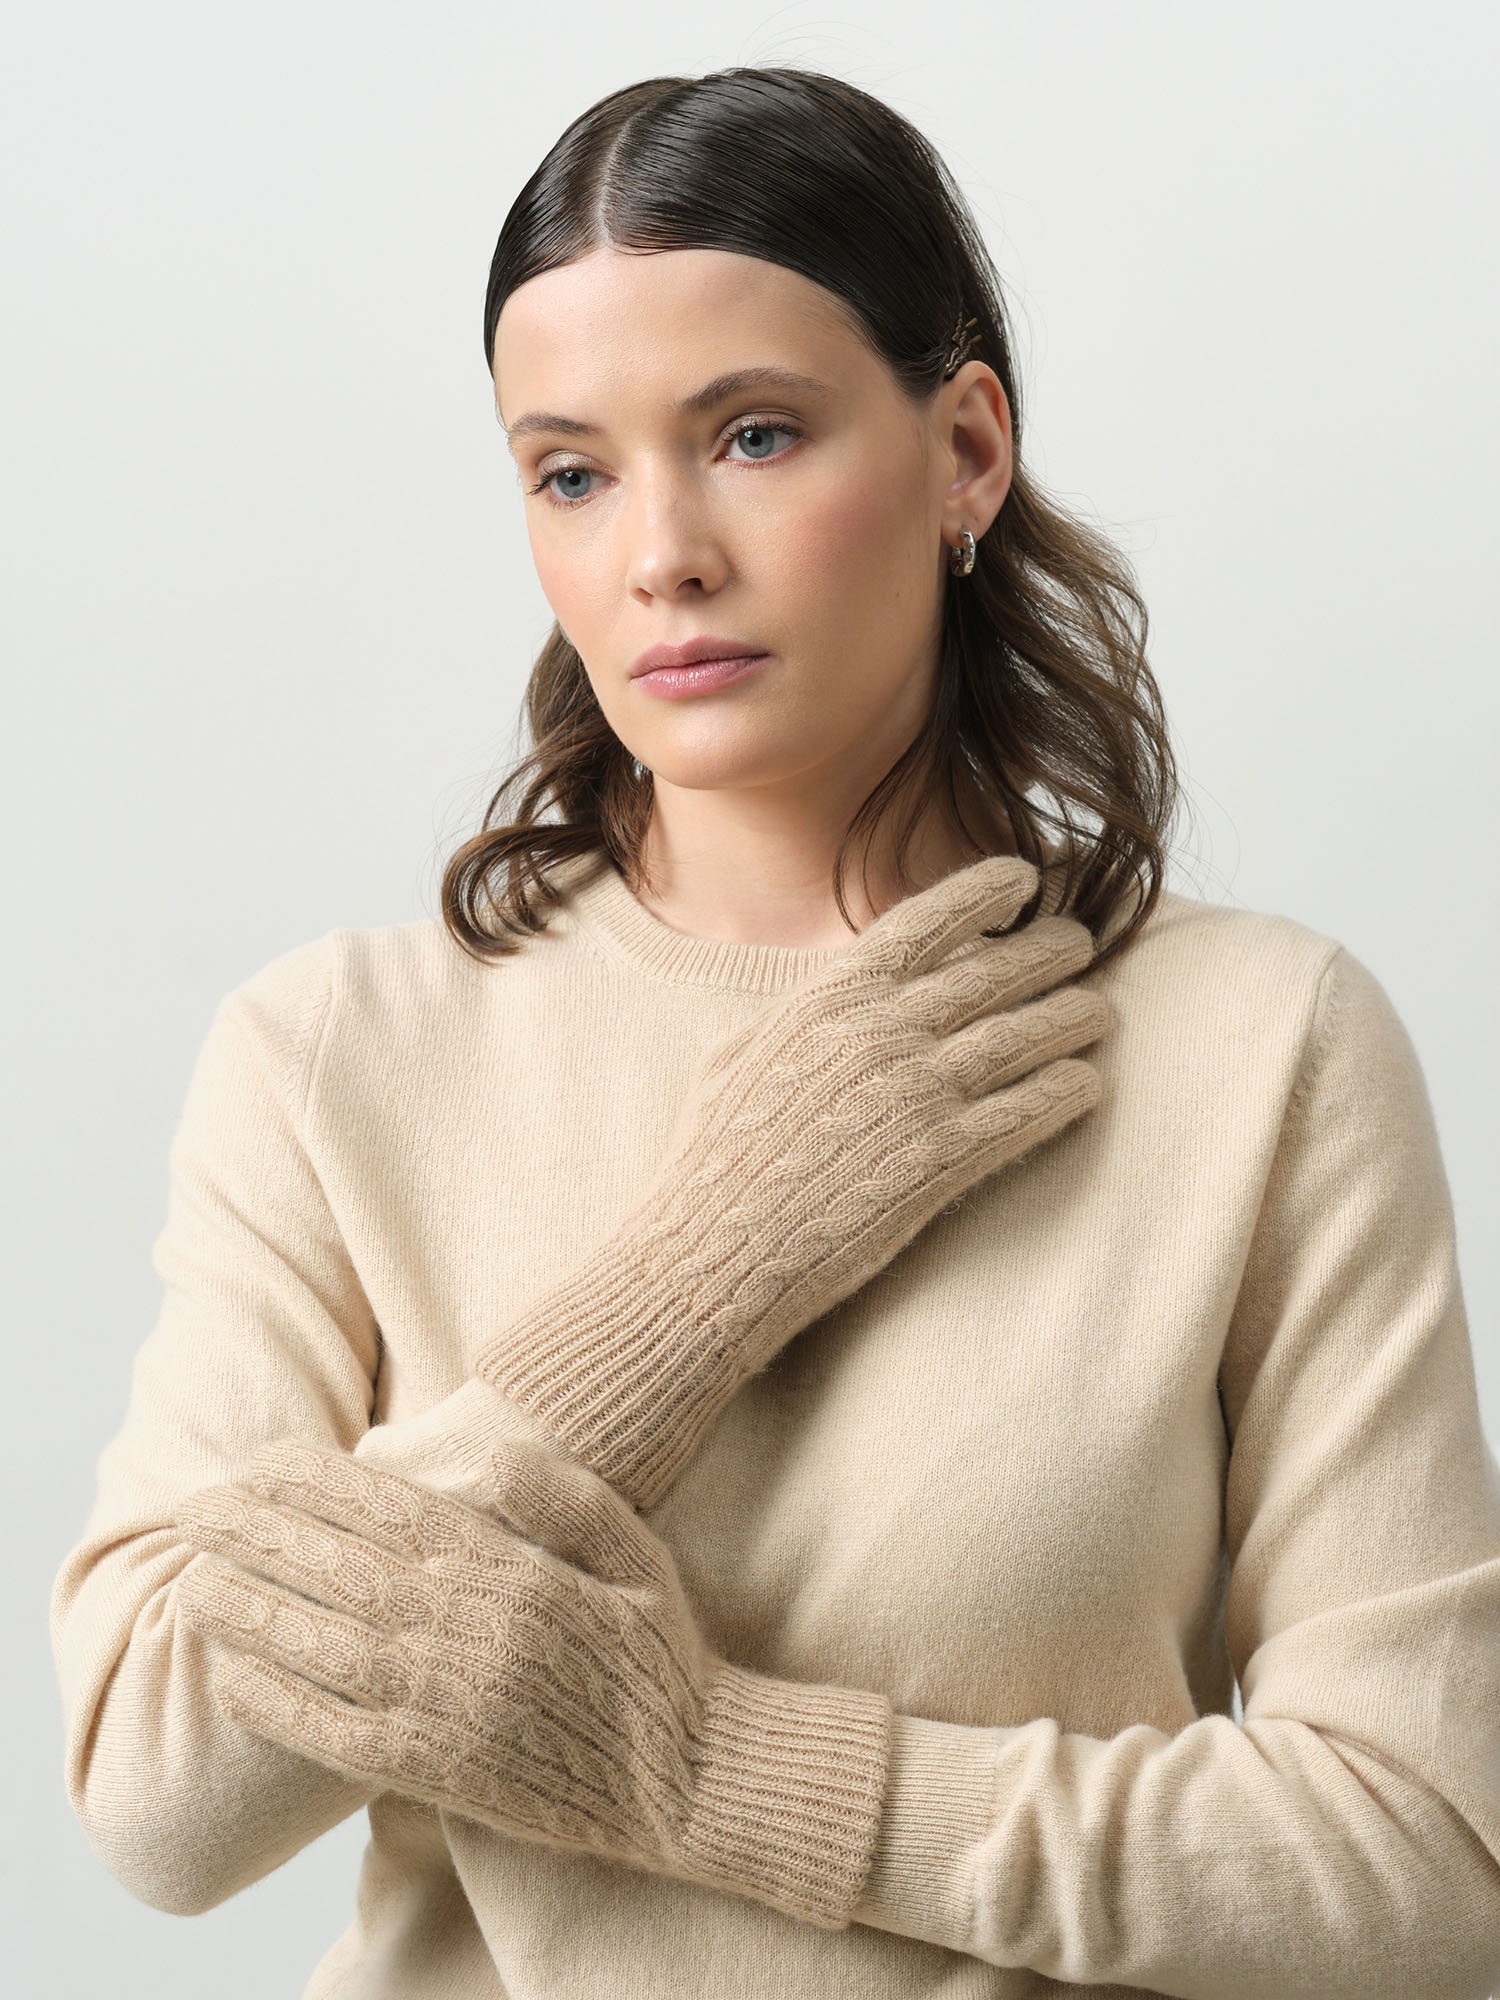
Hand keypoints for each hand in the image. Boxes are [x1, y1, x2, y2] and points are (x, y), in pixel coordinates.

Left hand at [176, 1436, 890, 1927]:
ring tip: (191, 1576)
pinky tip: (230, 1674)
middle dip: (257, 1533)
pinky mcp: (433, 1770)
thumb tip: (486, 1454)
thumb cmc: (656, 1648)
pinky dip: (276, 1704)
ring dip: (249, 1609)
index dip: (314, 1484)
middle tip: (194, 1505)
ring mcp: (444, 1706)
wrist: (688, 1774)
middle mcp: (465, 1633)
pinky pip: (333, 1734)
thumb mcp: (633, 1545)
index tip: (258, 1459)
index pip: (390, 1510)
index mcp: (508, 1569)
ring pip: (321, 1647)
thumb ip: (561, 1493)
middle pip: (337, 1569)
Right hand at [476, 852, 1108, 1504]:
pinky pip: (1027, 1111)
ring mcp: (914, 1095)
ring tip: (1100, 1012)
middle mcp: (879, 1033)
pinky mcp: (939, 1161)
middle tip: (1080, 944)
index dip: (985, 891)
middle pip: (994, 971)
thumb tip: (838, 987)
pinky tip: (1087, 1084)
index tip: (1024, 880)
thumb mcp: (740, 1054)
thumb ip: (800, 1013)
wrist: (710, 1250)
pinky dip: (1066, 1091)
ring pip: (1025, 1036)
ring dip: (1074, 1018)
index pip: (927, 920)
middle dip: (1049, 950)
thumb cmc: (712, 1159)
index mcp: (828, 998)